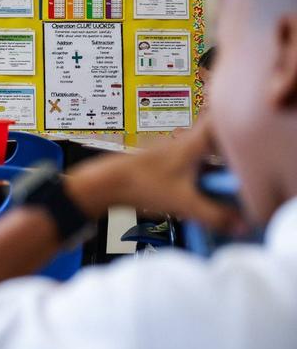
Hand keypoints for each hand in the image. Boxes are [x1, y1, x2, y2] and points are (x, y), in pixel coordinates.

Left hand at [66, 119, 241, 231]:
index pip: (219, 123)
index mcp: (191, 145)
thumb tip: (239, 224)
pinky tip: (194, 192)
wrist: (104, 184)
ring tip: (216, 185)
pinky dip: (195, 176)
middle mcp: (181, 145)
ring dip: (210, 167)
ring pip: (199, 154)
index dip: (233, 126)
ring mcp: (169, 154)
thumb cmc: (138, 184)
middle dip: (226, 154)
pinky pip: (185, 166)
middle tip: (234, 170)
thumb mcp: (184, 203)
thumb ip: (214, 215)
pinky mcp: (158, 165)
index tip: (244, 138)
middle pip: (212, 140)